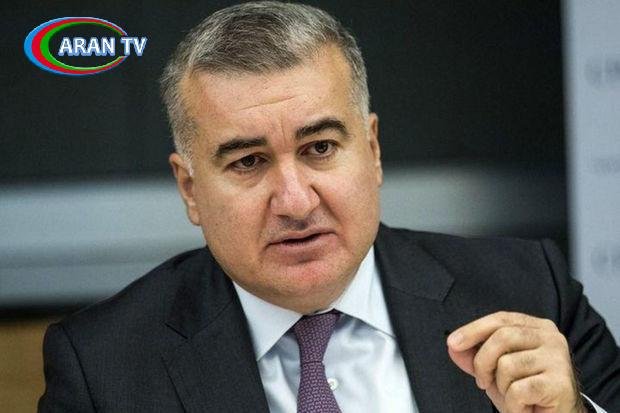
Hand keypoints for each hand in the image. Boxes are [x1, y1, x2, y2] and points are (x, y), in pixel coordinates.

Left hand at [446, 311, 585, 412]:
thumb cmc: (527, 394)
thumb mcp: (495, 371)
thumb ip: (475, 356)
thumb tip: (453, 346)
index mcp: (537, 327)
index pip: (501, 319)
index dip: (473, 329)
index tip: (452, 343)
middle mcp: (552, 338)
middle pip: (501, 337)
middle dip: (482, 362)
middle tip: (483, 382)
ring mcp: (558, 359)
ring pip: (507, 364)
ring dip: (502, 387)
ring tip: (515, 397)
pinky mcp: (560, 383)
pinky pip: (518, 390)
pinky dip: (513, 405)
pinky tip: (525, 408)